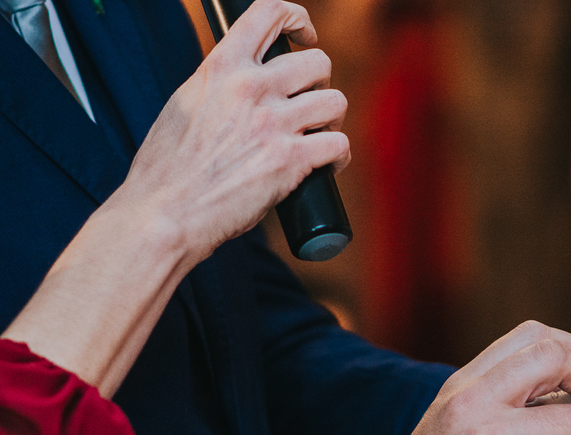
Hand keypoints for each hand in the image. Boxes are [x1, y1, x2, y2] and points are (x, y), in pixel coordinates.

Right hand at [114, 0, 348, 262]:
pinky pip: (339, 144)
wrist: (165, 213)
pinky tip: (325, 166)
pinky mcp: (290, 159)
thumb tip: (242, 81)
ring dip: (332, 121)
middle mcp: (250, 88)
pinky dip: (338, 157)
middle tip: (309, 107)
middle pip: (318, 62)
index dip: (299, 20)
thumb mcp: (186, 105)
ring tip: (318, 136)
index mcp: (220, 67)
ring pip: (335, 102)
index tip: (306, 38)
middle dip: (320, 84)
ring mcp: (273, 123)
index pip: (270, 12)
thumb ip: (219, 85)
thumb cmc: (168, 170)